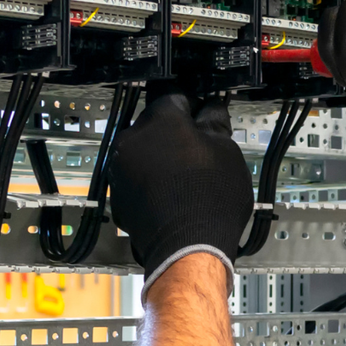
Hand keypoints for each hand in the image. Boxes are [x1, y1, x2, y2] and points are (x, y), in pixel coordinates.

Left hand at [107, 86, 253, 286]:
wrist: (188, 247)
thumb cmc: (209, 201)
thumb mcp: (227, 152)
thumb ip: (215, 124)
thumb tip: (212, 111)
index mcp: (161, 119)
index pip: (177, 98)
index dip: (195, 108)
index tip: (205, 119)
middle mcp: (133, 139)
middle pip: (155, 126)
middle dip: (175, 135)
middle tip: (199, 151)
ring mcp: (121, 168)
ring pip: (143, 152)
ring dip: (160, 158)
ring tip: (187, 178)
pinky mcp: (118, 195)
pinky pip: (135, 178)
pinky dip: (150, 182)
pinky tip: (172, 195)